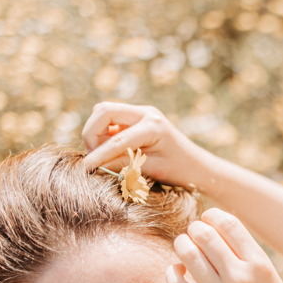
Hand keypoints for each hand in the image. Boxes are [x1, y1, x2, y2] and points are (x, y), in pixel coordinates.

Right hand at [81, 102, 213, 188]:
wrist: (197, 166)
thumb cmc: (178, 171)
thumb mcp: (151, 170)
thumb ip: (123, 164)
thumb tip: (94, 165)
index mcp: (153, 126)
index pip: (117, 139)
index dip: (98, 154)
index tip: (85, 168)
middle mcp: (146, 113)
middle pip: (103, 111)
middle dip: (91, 133)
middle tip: (93, 156)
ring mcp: (142, 112)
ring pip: (104, 112)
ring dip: (96, 132)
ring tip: (102, 154)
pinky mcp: (137, 118)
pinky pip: (111, 119)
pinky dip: (104, 133)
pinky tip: (110, 150)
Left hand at [166, 208, 282, 282]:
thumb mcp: (271, 278)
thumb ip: (247, 256)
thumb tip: (215, 232)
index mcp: (260, 264)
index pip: (229, 224)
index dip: (213, 216)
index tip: (208, 219)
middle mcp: (239, 276)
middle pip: (204, 235)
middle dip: (195, 229)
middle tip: (194, 234)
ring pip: (187, 254)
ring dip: (182, 245)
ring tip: (183, 247)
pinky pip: (175, 282)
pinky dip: (173, 271)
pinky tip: (179, 271)